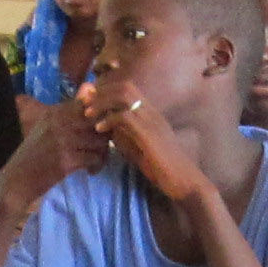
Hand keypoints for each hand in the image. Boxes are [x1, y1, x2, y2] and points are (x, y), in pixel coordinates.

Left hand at [94, 93, 204, 208]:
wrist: (183, 180)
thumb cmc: (162, 168)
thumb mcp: (139, 148)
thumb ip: (125, 137)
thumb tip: (109, 130)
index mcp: (151, 114)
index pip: (128, 89)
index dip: (107, 91)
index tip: (90, 101)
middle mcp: (152, 112)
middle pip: (125, 86)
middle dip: (102, 92)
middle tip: (84, 104)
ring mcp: (152, 120)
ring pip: (123, 96)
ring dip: (102, 102)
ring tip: (88, 113)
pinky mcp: (149, 133)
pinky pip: (124, 116)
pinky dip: (108, 119)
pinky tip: (99, 129)